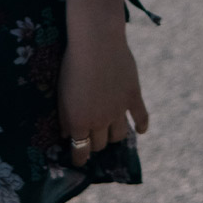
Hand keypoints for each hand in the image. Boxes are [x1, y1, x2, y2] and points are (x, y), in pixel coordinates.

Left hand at [60, 24, 149, 159]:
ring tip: (111, 132)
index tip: (79, 159)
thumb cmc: (72, 66)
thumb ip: (64, 117)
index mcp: (79, 122)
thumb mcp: (61, 93)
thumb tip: (66, 134)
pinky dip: (141, 126)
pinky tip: (140, 130)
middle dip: (94, 143)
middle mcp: (100, 121)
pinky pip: (141, 118)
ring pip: (119, 136)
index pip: (80, 151)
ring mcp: (119, 110)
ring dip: (113, 136)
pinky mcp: (133, 97)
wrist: (96, 43)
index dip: (79, 158)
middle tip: (92, 138)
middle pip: (99, 144)